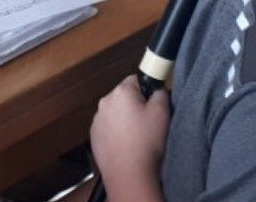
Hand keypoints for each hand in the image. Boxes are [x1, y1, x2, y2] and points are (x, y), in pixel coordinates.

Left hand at [90, 76, 168, 201]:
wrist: (129, 175)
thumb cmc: (147, 141)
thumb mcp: (162, 113)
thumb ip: (160, 93)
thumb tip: (156, 90)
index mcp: (121, 91)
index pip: (135, 79)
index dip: (146, 92)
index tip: (152, 107)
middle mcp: (105, 101)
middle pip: (123, 96)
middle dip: (134, 105)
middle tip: (146, 123)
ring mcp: (96, 119)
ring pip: (114, 112)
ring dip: (123, 119)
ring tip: (136, 137)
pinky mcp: (93, 136)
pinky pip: (107, 127)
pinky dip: (115, 132)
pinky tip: (125, 145)